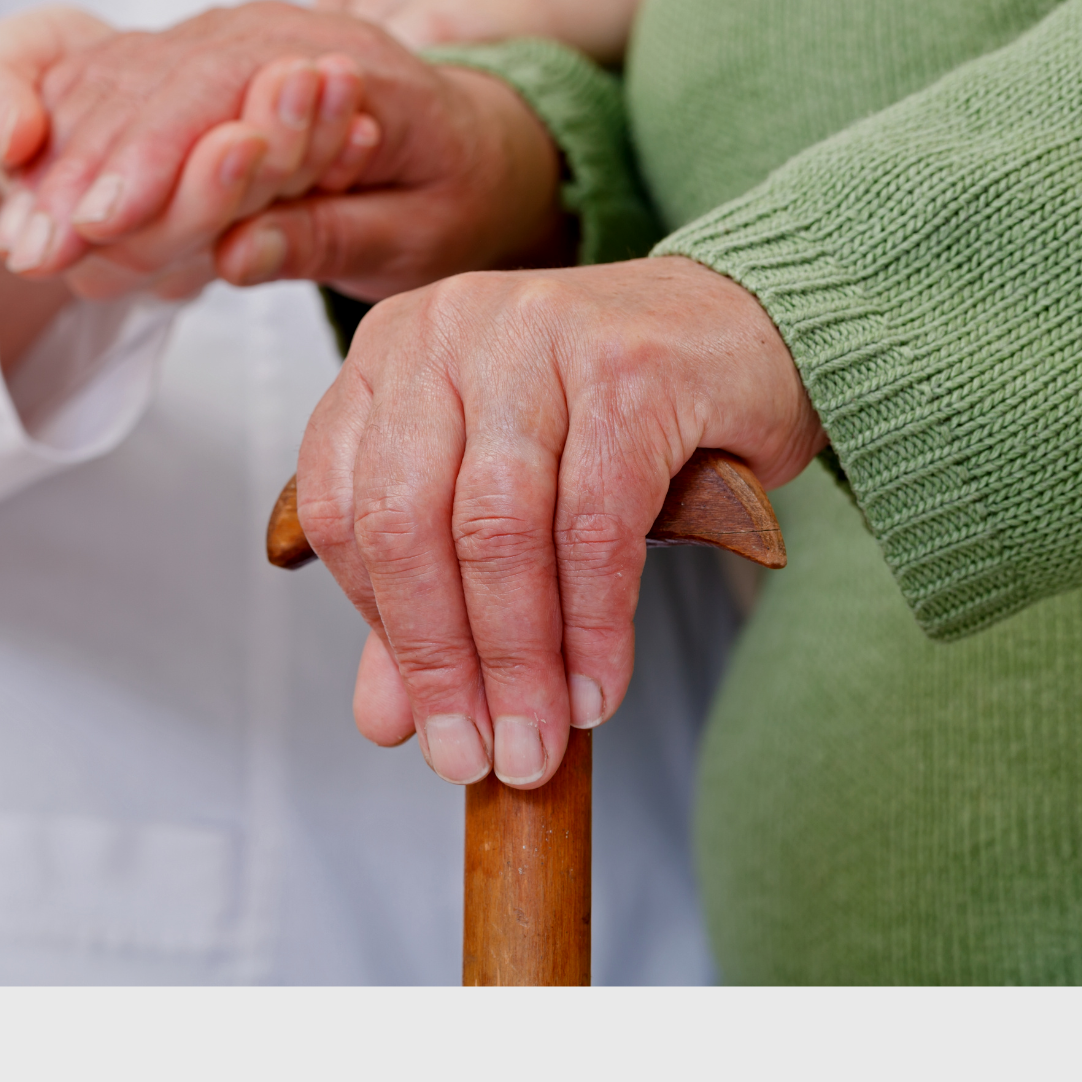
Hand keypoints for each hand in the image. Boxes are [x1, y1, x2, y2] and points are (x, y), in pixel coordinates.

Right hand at [0, 0, 570, 300]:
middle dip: (89, 169)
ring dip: (68, 158)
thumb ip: (331, 236)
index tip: (100, 225)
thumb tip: (235, 254)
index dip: (156, 164)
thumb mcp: (422, 234)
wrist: (476, 138)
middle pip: (157, 86)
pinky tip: (35, 186)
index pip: (226, 100)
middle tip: (33, 248)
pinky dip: (74, 133)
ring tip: (24, 236)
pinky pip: (121, 81)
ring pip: (126, 83)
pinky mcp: (205, 57)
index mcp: (350, 68)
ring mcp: (235, 39)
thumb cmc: (456, 189)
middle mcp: (279, 36)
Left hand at [295, 257, 826, 788]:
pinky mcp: (627, 367)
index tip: (421, 716)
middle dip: (441, 660)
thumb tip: (389, 721)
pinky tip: (599, 683)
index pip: (337, 506)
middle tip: (477, 751)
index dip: (379, 625)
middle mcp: (448, 330)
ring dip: (518, 657)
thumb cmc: (615, 413)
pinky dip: (593, 623)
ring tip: (538, 736)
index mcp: (390, 353)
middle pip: (408, 521)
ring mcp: (535, 335)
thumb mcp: (504, 495)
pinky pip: (593, 524)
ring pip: (497, 527)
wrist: (744, 330)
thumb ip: (436, 598)